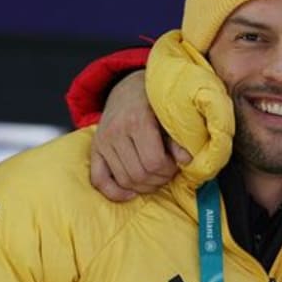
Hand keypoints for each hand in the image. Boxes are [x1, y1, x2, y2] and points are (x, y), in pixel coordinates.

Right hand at [90, 69, 190, 201]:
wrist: (128, 88)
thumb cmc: (154, 102)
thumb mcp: (170, 114)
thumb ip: (178, 138)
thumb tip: (186, 161)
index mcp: (136, 121)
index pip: (154, 162)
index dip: (169, 170)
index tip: (176, 164)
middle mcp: (115, 132)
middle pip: (139, 174)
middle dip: (158, 179)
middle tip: (168, 172)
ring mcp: (102, 141)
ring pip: (124, 180)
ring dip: (143, 187)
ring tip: (155, 177)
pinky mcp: (95, 149)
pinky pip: (99, 179)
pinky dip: (115, 192)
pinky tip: (131, 194)